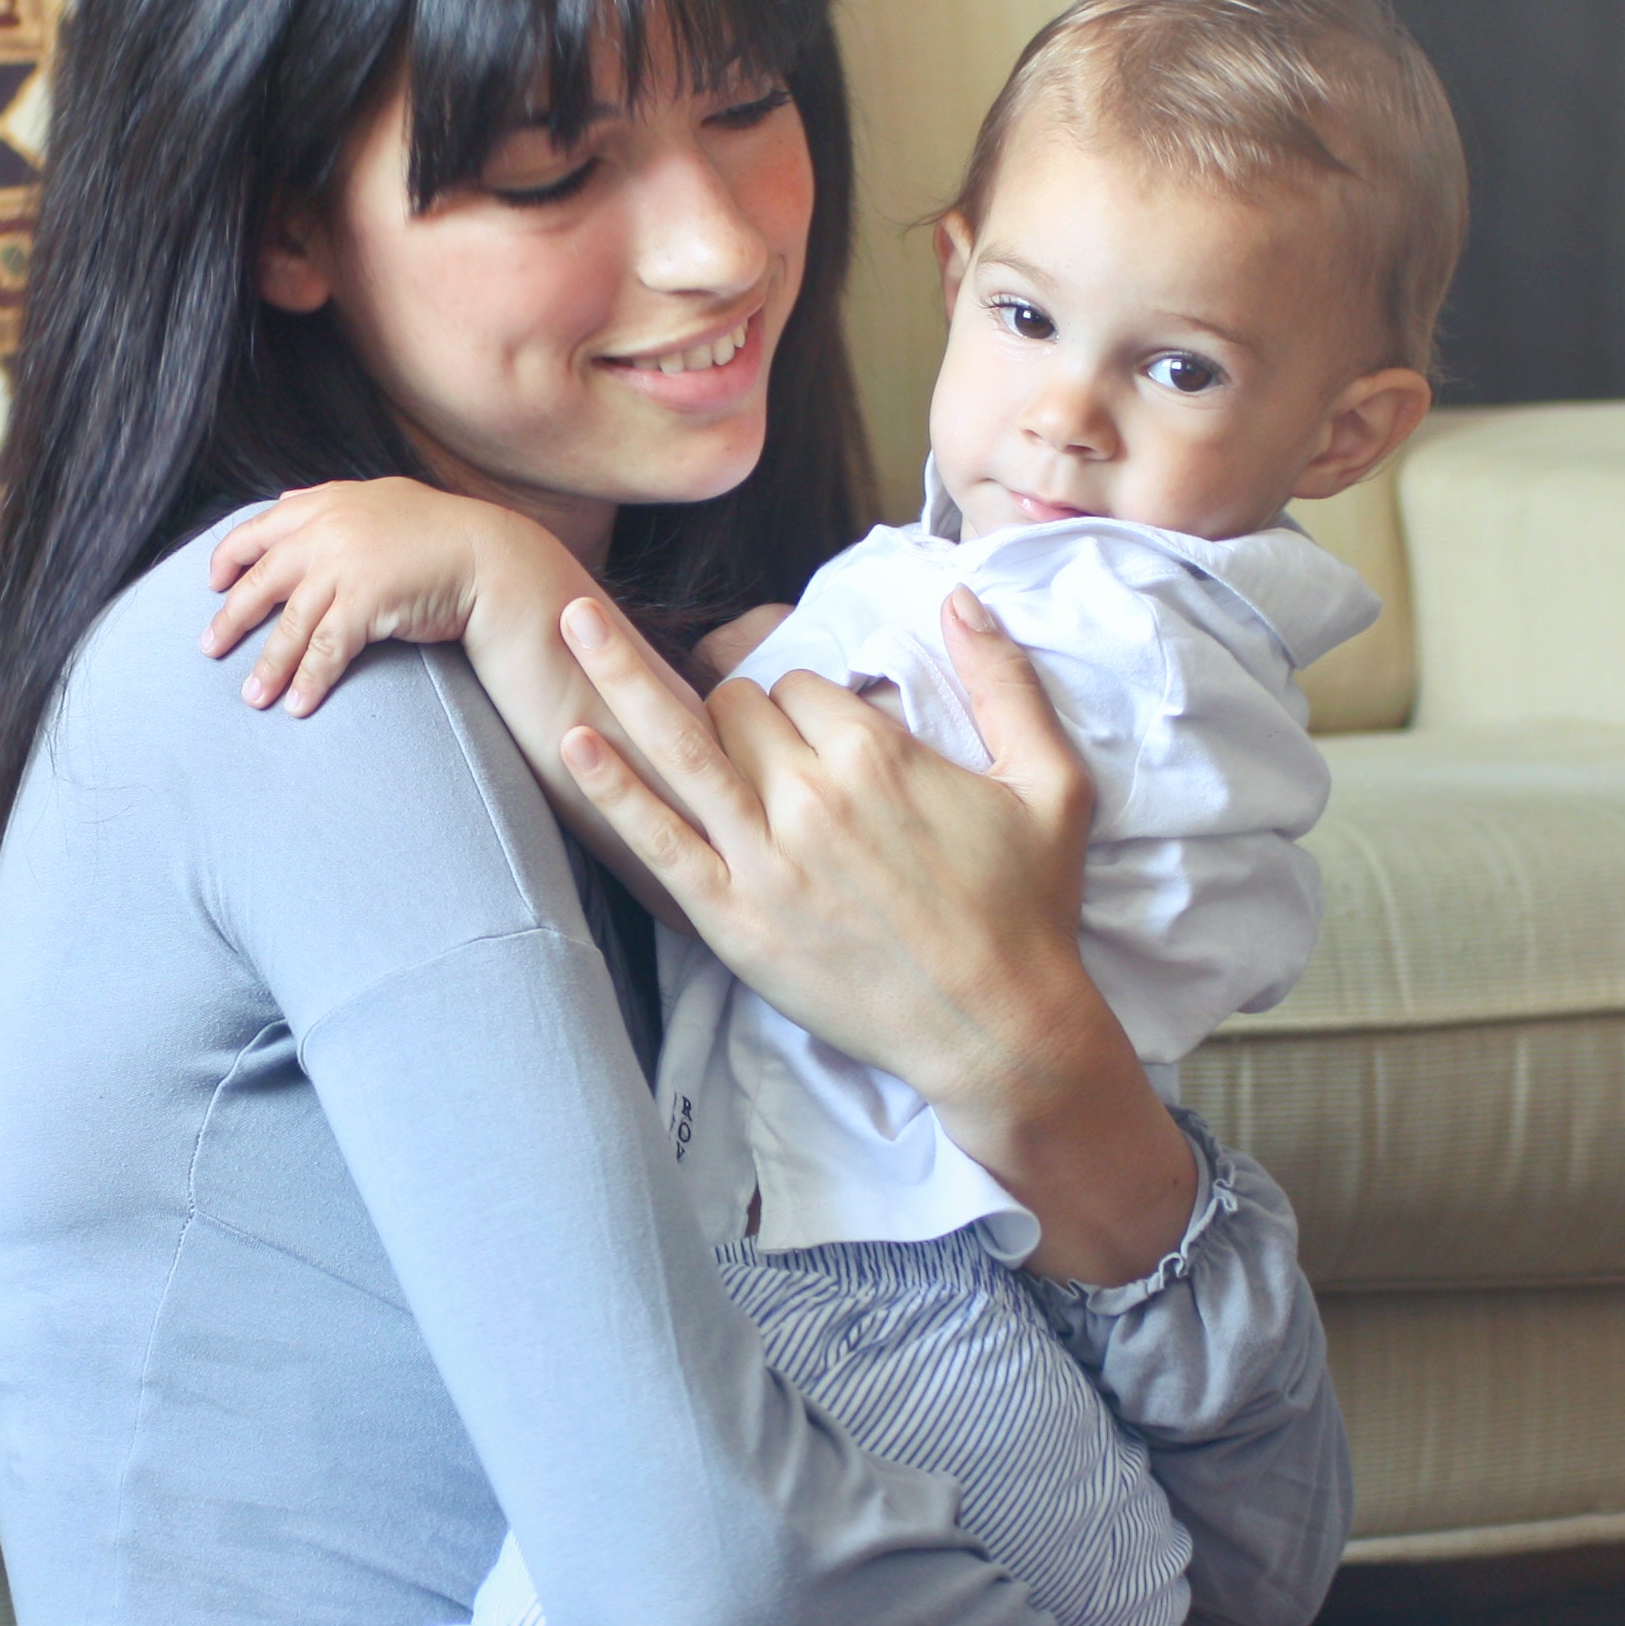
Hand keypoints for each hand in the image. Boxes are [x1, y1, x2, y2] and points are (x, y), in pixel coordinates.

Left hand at [203, 479, 522, 714]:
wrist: (489, 554)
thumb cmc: (437, 532)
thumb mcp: (379, 499)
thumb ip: (329, 503)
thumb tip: (284, 502)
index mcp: (327, 502)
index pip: (260, 529)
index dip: (230, 558)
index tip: (213, 584)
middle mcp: (328, 530)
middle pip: (262, 579)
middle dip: (232, 618)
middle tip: (210, 648)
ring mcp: (345, 566)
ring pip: (289, 623)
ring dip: (268, 664)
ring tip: (253, 696)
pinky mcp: (365, 602)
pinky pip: (325, 649)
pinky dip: (309, 680)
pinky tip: (297, 706)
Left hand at [553, 587, 1198, 1282]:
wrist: (999, 1029)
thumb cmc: (1028, 908)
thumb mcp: (1052, 784)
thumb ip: (1006, 681)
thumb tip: (962, 596)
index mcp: (876, 756)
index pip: (799, 683)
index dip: (801, 699)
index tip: (817, 729)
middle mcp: (809, 797)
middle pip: (738, 707)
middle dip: (740, 708)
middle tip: (760, 744)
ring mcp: (762, 859)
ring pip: (682, 743)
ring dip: (620, 672)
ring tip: (572, 618)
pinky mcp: (732, 919)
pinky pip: (658, 839)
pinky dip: (614, 788)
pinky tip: (574, 740)